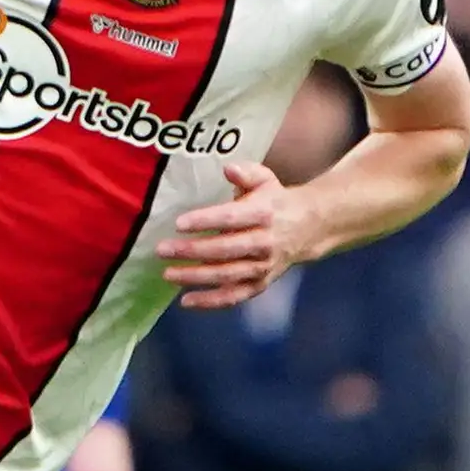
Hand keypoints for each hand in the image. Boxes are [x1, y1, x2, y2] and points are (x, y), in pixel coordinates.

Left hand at [161, 160, 318, 311]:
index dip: (205, 220)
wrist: (308, 228)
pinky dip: (211, 302)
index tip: (178, 223)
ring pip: (227, 276)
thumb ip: (246, 173)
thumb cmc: (275, 200)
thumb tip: (228, 168)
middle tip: (162, 249)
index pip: (230, 217)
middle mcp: (264, 243)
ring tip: (167, 274)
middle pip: (224, 249)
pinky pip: (234, 296)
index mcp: (263, 213)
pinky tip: (186, 301)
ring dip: (196, 277)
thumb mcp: (265, 179)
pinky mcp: (260, 284)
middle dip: (192, 251)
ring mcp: (263, 267)